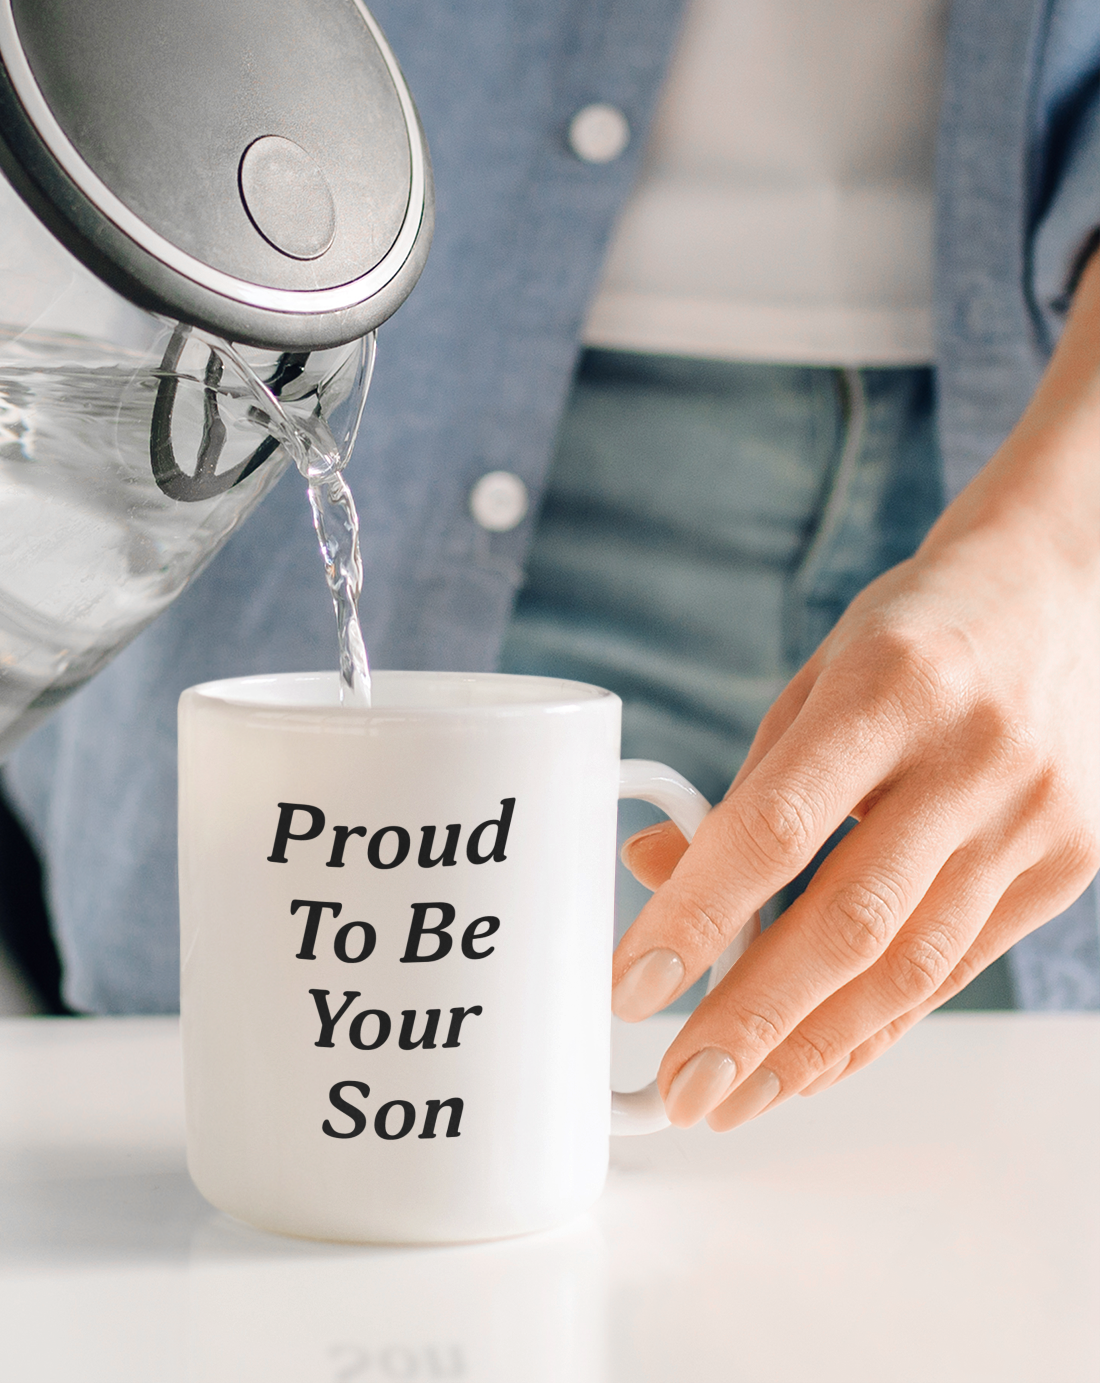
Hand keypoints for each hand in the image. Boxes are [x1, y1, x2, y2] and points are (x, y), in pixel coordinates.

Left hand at [611, 250, 1099, 1131]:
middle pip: (849, 921)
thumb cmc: (918, 634)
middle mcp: (971, 755)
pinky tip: (818, 1061)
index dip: (700, 913)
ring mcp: (1031, 816)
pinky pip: (957, 968)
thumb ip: (750, 783)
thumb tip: (657, 871)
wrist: (1059, 596)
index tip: (636, 981)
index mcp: (890, 684)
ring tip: (736, 1096)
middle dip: (753, 1020)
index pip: (780, 824)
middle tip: (681, 1086)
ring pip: (910, 966)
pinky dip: (880, 1024)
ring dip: (813, 1049)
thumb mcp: (818, 679)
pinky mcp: (1065, 864)